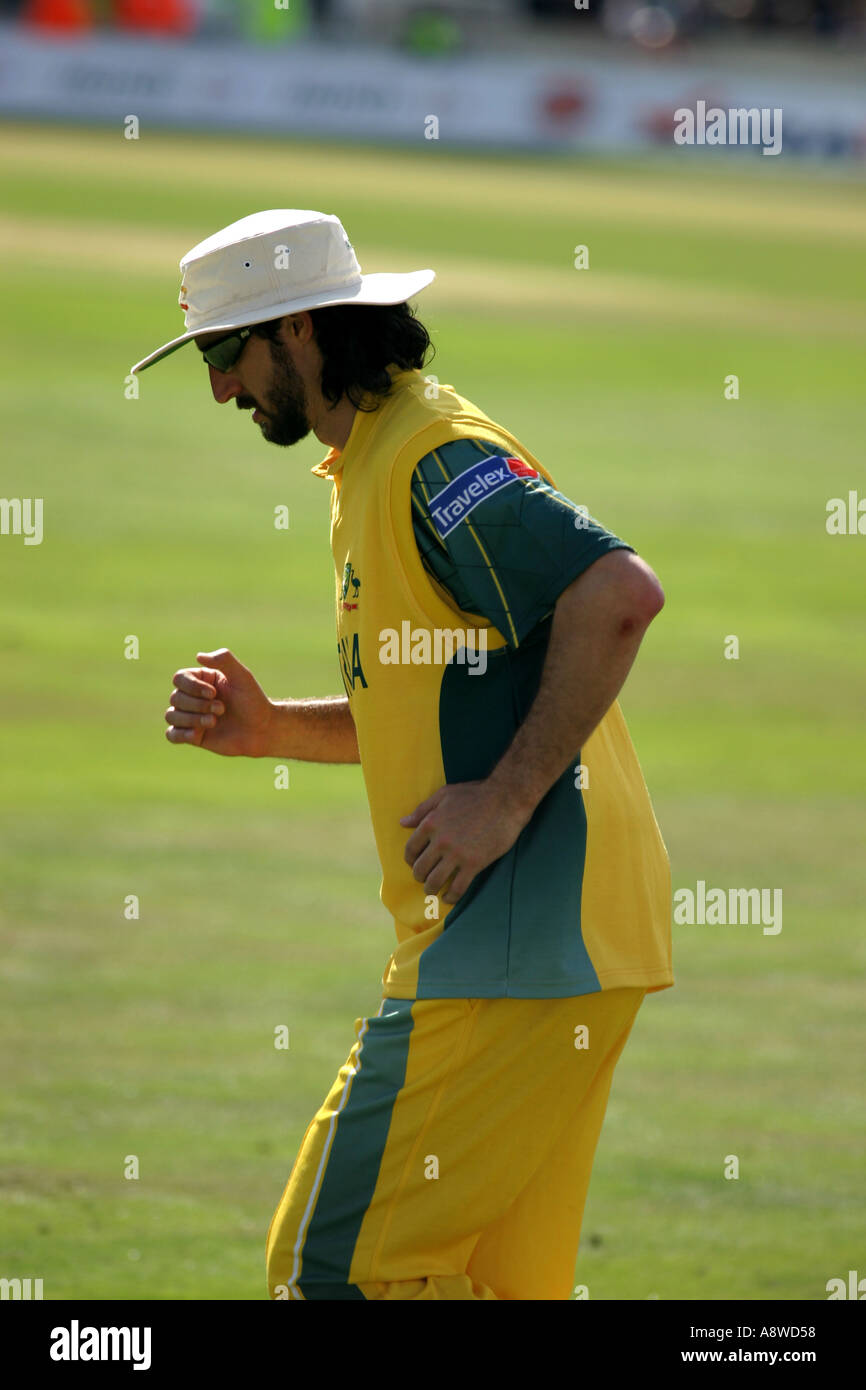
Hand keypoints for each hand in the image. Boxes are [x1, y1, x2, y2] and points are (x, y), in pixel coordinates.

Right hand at [165, 648, 273, 756]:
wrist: (262, 730)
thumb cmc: (253, 701)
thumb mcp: (242, 676)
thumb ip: (224, 660)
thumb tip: (198, 656)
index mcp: (202, 680)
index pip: (180, 678)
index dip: (192, 687)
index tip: (214, 692)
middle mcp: (193, 697)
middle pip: (175, 697)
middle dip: (198, 705)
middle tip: (222, 709)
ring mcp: (191, 717)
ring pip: (171, 715)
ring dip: (192, 719)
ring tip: (214, 722)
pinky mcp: (193, 736)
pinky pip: (172, 735)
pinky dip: (180, 734)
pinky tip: (197, 735)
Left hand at [400, 780, 531, 903]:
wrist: (506, 799)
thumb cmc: (476, 794)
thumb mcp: (444, 795)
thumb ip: (422, 810)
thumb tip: (403, 823)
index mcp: (430, 823)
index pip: (410, 850)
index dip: (410, 860)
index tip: (415, 864)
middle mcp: (440, 841)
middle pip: (420, 869)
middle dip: (420, 877)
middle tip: (425, 878)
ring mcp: (457, 854)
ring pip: (435, 882)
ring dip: (431, 889)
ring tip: (434, 890)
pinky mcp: (474, 864)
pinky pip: (457, 888)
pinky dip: (450, 897)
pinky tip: (449, 898)